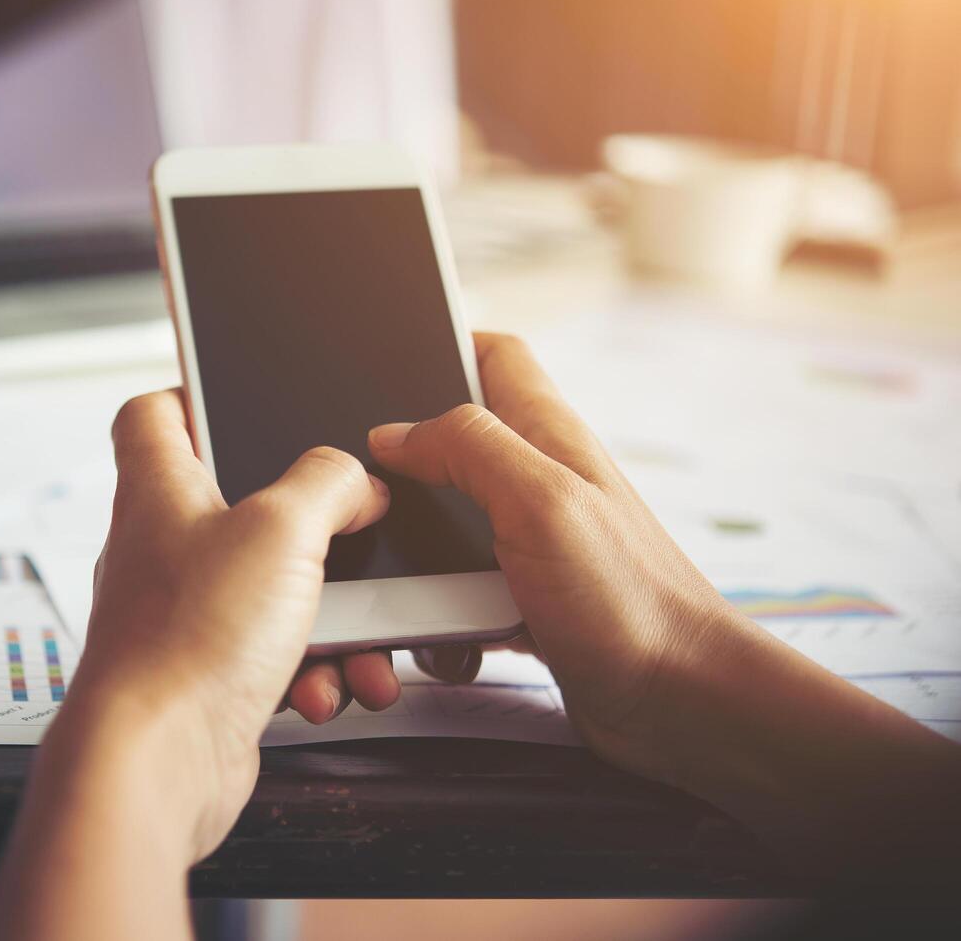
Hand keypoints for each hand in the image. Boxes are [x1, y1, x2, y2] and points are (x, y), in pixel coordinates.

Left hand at [53, 390, 389, 860]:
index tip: (245, 400)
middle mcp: (164, 548)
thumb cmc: (184, 645)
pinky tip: (330, 686)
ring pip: (274, 592)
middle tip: (347, 535)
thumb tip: (354, 478)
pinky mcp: (209, 674)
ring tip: (355, 640)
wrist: (157, 763)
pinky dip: (315, 670)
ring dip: (331, 618)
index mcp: (161, 489)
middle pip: (243, 507)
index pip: (153, 414)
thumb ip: (327, 483)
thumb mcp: (281, 530)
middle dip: (312, 532)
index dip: (195, 395)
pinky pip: (279, 656)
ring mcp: (185, 614)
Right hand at [316, 333, 754, 779]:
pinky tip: (446, 638)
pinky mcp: (525, 601)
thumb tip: (396, 432)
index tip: (388, 362)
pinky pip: (456, 595)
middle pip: (455, 446)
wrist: (681, 707)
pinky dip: (439, 617)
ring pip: (447, 527)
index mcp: (549, 437)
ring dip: (418, 559)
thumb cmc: (631, 603)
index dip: (443, 345)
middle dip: (406, 469)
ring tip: (410, 583)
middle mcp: (541, 482)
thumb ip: (469, 448)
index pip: (494, 357)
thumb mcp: (540, 500)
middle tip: (371, 494)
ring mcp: (533, 543)